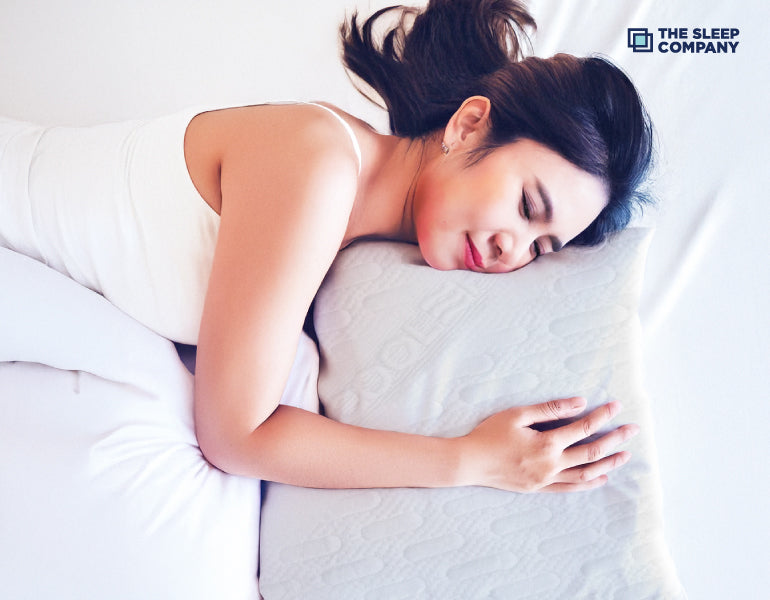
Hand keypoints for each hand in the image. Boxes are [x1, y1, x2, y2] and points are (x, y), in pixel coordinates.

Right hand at [458, 397, 638, 492]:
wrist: (469, 462)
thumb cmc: (489, 434)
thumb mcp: (518, 414)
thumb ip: (551, 409)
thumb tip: (580, 403)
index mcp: (547, 443)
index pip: (583, 428)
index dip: (602, 416)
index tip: (616, 406)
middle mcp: (551, 464)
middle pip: (591, 452)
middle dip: (615, 440)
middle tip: (633, 430)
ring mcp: (546, 479)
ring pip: (585, 473)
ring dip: (608, 463)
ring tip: (624, 455)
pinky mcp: (539, 488)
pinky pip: (570, 488)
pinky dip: (588, 483)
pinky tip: (600, 477)